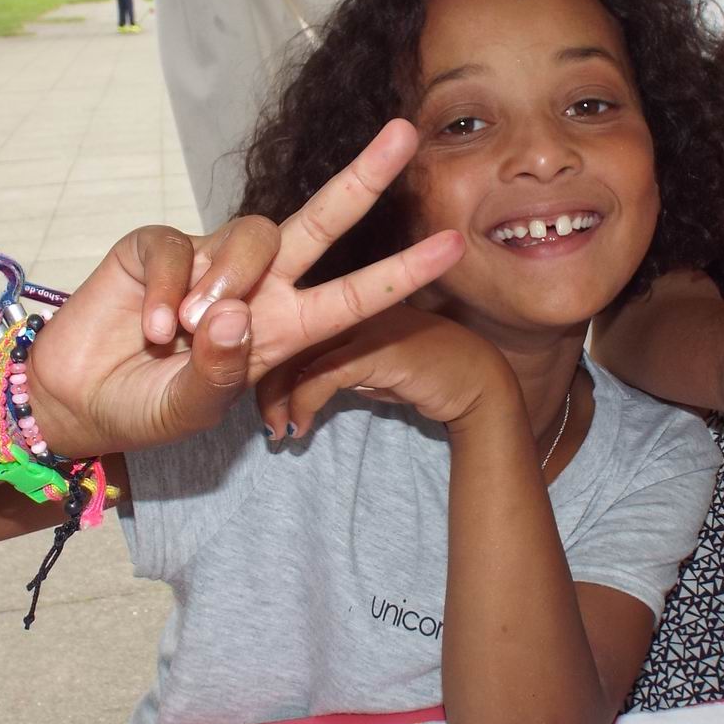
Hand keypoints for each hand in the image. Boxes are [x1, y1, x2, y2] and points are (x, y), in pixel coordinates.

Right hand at [26, 120, 463, 454]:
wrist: (76, 399)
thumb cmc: (147, 407)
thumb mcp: (192, 408)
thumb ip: (217, 371)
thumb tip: (230, 313)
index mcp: (284, 327)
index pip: (355, 293)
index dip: (404, 272)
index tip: (455, 246)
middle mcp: (257, 285)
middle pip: (321, 221)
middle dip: (363, 177)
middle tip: (405, 133)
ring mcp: (209, 259)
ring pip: (248, 236)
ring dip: (221, 284)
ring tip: (182, 333)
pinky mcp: (157, 246)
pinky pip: (176, 248)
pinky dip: (164, 292)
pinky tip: (149, 329)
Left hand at [254, 305, 512, 438]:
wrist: (474, 382)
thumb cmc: (415, 371)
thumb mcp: (359, 367)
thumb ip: (322, 364)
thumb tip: (288, 388)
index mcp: (335, 294)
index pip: (275, 307)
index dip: (253, 347)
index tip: (250, 390)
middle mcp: (343, 296)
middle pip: (278, 320)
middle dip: (255, 363)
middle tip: (254, 411)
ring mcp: (360, 320)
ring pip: (294, 353)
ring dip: (274, 398)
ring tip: (276, 429)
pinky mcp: (376, 348)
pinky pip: (321, 376)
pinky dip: (301, 406)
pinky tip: (297, 429)